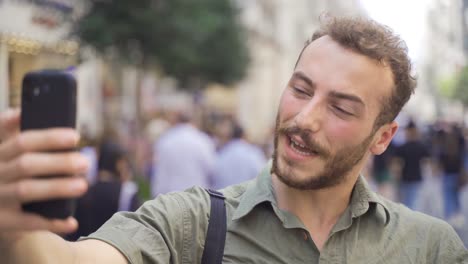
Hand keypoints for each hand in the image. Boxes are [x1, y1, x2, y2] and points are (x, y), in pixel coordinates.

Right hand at [0, 109, 88, 234]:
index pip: (20, 139)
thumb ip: (16, 134)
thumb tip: (27, 113)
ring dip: (57, 188)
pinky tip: (72, 222)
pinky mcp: (1, 221)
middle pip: (27, 163)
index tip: (75, 136)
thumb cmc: (10, 174)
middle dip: (59, 163)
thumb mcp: (10, 152)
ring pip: (26, 190)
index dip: (48, 137)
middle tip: (85, 163)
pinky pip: (27, 222)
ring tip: (82, 185)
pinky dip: (51, 222)